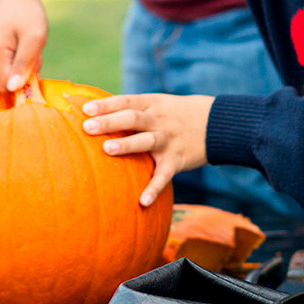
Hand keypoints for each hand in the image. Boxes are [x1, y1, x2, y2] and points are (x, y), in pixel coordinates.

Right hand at [0, 0, 48, 91]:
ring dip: (19, 66)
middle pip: (5, 81)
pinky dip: (13, 60)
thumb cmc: (29, 14)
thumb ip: (23, 65)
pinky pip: (1, 66)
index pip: (6, 86)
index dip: (23, 83)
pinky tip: (18, 45)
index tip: (35, 68)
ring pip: (4, 74)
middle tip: (32, 52)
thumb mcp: (34, 39)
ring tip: (25, 46)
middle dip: (22, 72)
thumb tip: (12, 89)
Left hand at [81, 93, 212, 206]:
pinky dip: (154, 188)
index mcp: (152, 104)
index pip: (126, 101)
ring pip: (146, 141)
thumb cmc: (178, 114)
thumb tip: (98, 116)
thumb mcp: (159, 104)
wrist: (218, 124)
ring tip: (107, 149)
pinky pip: (164, 175)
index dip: (106, 105)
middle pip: (132, 118)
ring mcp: (168, 140)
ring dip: (127, 145)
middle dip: (110, 121)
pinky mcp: (177, 160)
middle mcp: (159, 121)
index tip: (86, 110)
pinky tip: (142, 201)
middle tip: (87, 127)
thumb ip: (133, 110)